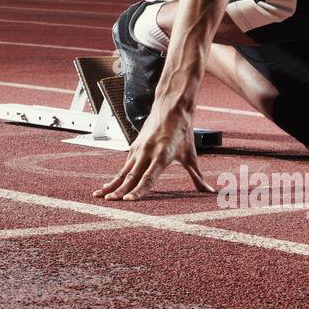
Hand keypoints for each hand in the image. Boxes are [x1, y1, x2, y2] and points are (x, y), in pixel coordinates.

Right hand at [92, 103, 215, 200]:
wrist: (171, 107)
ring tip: (99, 195)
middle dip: (119, 190)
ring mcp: (138, 150)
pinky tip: (107, 186)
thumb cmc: (182, 132)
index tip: (128, 200)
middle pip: (131, 176)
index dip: (138, 190)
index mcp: (162, 157)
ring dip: (111, 184)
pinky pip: (123, 165)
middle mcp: (148, 154)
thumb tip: (209, 192)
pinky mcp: (134, 147)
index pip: (148, 178)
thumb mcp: (191, 156)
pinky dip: (115, 177)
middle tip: (109, 201)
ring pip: (123, 171)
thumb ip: (197, 177)